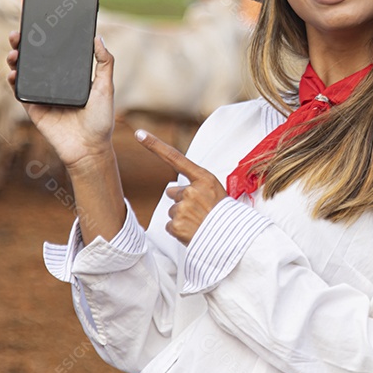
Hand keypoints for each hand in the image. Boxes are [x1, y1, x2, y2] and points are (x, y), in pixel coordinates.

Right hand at [6, 32, 115, 167]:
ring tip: (14, 52)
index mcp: (71, 77)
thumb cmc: (101, 120)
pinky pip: (20, 92)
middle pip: (36, 60)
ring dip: (16, 61)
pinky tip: (13, 73)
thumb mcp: (107, 87)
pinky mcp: (34, 108)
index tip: (38, 25)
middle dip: (25, 46)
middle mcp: (55, 84)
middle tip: (19, 35)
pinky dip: (14, 82)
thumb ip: (105, 62)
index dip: (45, 40)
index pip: (56, 53)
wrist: (89, 148)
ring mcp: (43, 95)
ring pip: (25, 73)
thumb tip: (98, 37)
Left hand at [135, 130, 226, 244]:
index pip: (175, 157)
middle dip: (182, 202)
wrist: (233, 239)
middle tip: (200, 211)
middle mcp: (191, 190)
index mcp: (203, 178)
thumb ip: (195, 186)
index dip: (155, 145)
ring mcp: (183, 208)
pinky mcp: (177, 225)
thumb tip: (171, 191)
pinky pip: (171, 225)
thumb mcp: (216, 192)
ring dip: (183, 217)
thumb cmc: (225, 215)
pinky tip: (193, 232)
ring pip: (173, 210)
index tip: (139, 134)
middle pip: (173, 193)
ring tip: (200, 223)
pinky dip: (180, 230)